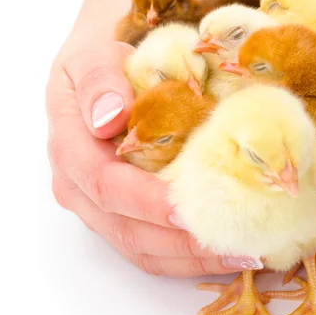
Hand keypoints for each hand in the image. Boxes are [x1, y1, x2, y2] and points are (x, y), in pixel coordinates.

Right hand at [46, 41, 244, 276]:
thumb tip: (109, 118)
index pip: (105, 186)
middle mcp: (79, 190)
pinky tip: (228, 253)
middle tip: (237, 246)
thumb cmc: (101, 62)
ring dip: (192, 260)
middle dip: (182, 244)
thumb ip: (99, 79)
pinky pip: (152, 250)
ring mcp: (100, 210)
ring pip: (143, 250)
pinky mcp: (122, 218)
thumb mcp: (93, 54)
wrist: (99, 76)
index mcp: (70, 150)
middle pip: (128, 231)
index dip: (146, 203)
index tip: (187, 210)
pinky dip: (189, 258)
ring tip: (244, 256)